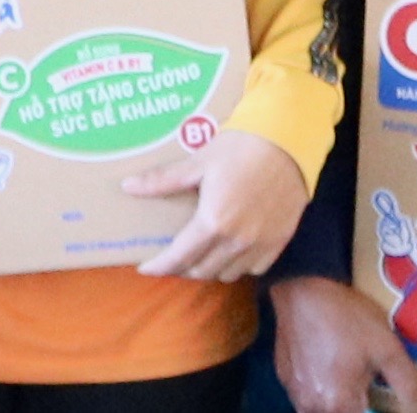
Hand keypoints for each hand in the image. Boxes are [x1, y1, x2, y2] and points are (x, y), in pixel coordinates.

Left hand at [121, 123, 312, 283]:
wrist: (288, 142)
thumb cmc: (240, 148)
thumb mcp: (198, 162)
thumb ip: (162, 180)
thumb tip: (127, 186)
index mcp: (213, 223)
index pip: (179, 258)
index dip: (160, 266)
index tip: (146, 267)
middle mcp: (237, 242)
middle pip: (202, 271)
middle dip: (182, 267)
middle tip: (173, 255)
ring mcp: (261, 244)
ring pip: (228, 273)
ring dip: (210, 267)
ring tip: (201, 252)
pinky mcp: (280, 241)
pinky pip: (255, 268)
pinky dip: (239, 265)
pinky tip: (232, 249)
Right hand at [269, 274, 412, 412]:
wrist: (300, 287)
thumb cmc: (346, 318)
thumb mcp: (386, 347)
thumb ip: (409, 383)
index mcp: (340, 405)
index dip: (376, 409)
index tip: (376, 394)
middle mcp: (312, 406)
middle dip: (357, 404)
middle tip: (365, 383)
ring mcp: (294, 391)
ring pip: (321, 408)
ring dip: (337, 399)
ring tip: (346, 372)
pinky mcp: (283, 375)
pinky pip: (306, 393)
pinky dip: (320, 385)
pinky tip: (327, 361)